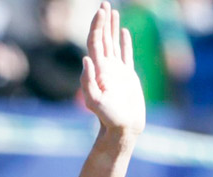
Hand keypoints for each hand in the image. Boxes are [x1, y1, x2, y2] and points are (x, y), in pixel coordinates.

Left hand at [81, 2, 145, 136]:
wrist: (122, 128)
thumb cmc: (108, 117)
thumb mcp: (95, 101)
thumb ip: (88, 82)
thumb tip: (85, 59)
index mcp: (98, 70)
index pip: (95, 42)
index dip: (97, 26)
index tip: (100, 11)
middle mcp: (105, 67)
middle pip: (102, 39)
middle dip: (102, 21)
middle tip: (104, 3)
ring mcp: (116, 71)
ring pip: (113, 43)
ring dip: (111, 27)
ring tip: (112, 11)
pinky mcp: (127, 76)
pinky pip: (126, 54)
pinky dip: (124, 41)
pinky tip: (123, 31)